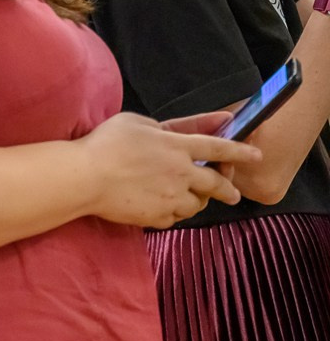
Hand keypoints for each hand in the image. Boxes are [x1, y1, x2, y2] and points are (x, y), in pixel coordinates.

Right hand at [78, 111, 254, 228]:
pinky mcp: (158, 217)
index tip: (256, 156)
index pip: (218, 148)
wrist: (84, 177)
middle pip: (215, 184)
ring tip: (186, 198)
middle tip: (232, 194)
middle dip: (228, 189)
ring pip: (197, 205)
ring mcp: (171, 198)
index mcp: (177, 146)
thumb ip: (165, 126)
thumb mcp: (136, 122)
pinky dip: (170, 213)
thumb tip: (182, 133)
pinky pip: (173, 218)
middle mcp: (181, 174)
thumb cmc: (105, 144)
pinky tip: (159, 207)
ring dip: (196, 201)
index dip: (240, 151)